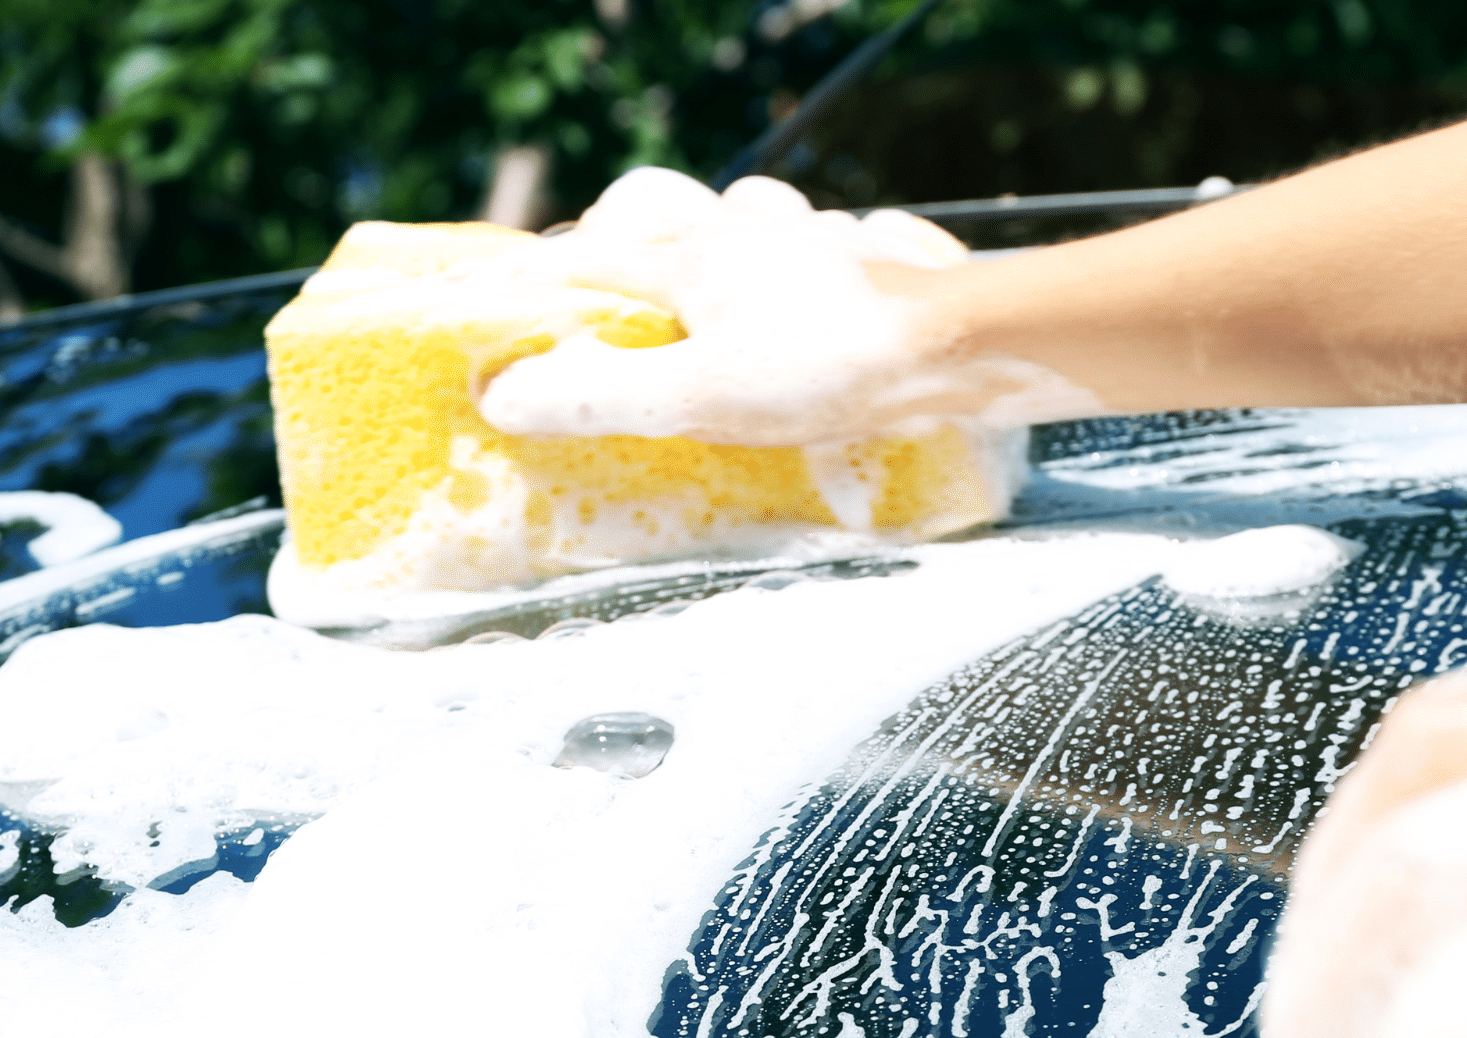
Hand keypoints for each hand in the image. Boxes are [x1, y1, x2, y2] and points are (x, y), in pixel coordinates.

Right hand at [472, 168, 1097, 447]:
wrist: (968, 348)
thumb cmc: (832, 366)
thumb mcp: (699, 397)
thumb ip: (601, 395)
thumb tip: (505, 396)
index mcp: (694, 256)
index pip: (588, 261)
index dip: (536, 291)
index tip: (498, 322)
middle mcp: (748, 233)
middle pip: (658, 213)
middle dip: (617, 243)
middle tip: (595, 296)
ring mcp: (813, 243)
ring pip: (743, 215)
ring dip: (711, 241)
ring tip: (696, 296)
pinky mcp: (867, 267)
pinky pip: (814, 244)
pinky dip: (789, 263)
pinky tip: (799, 300)